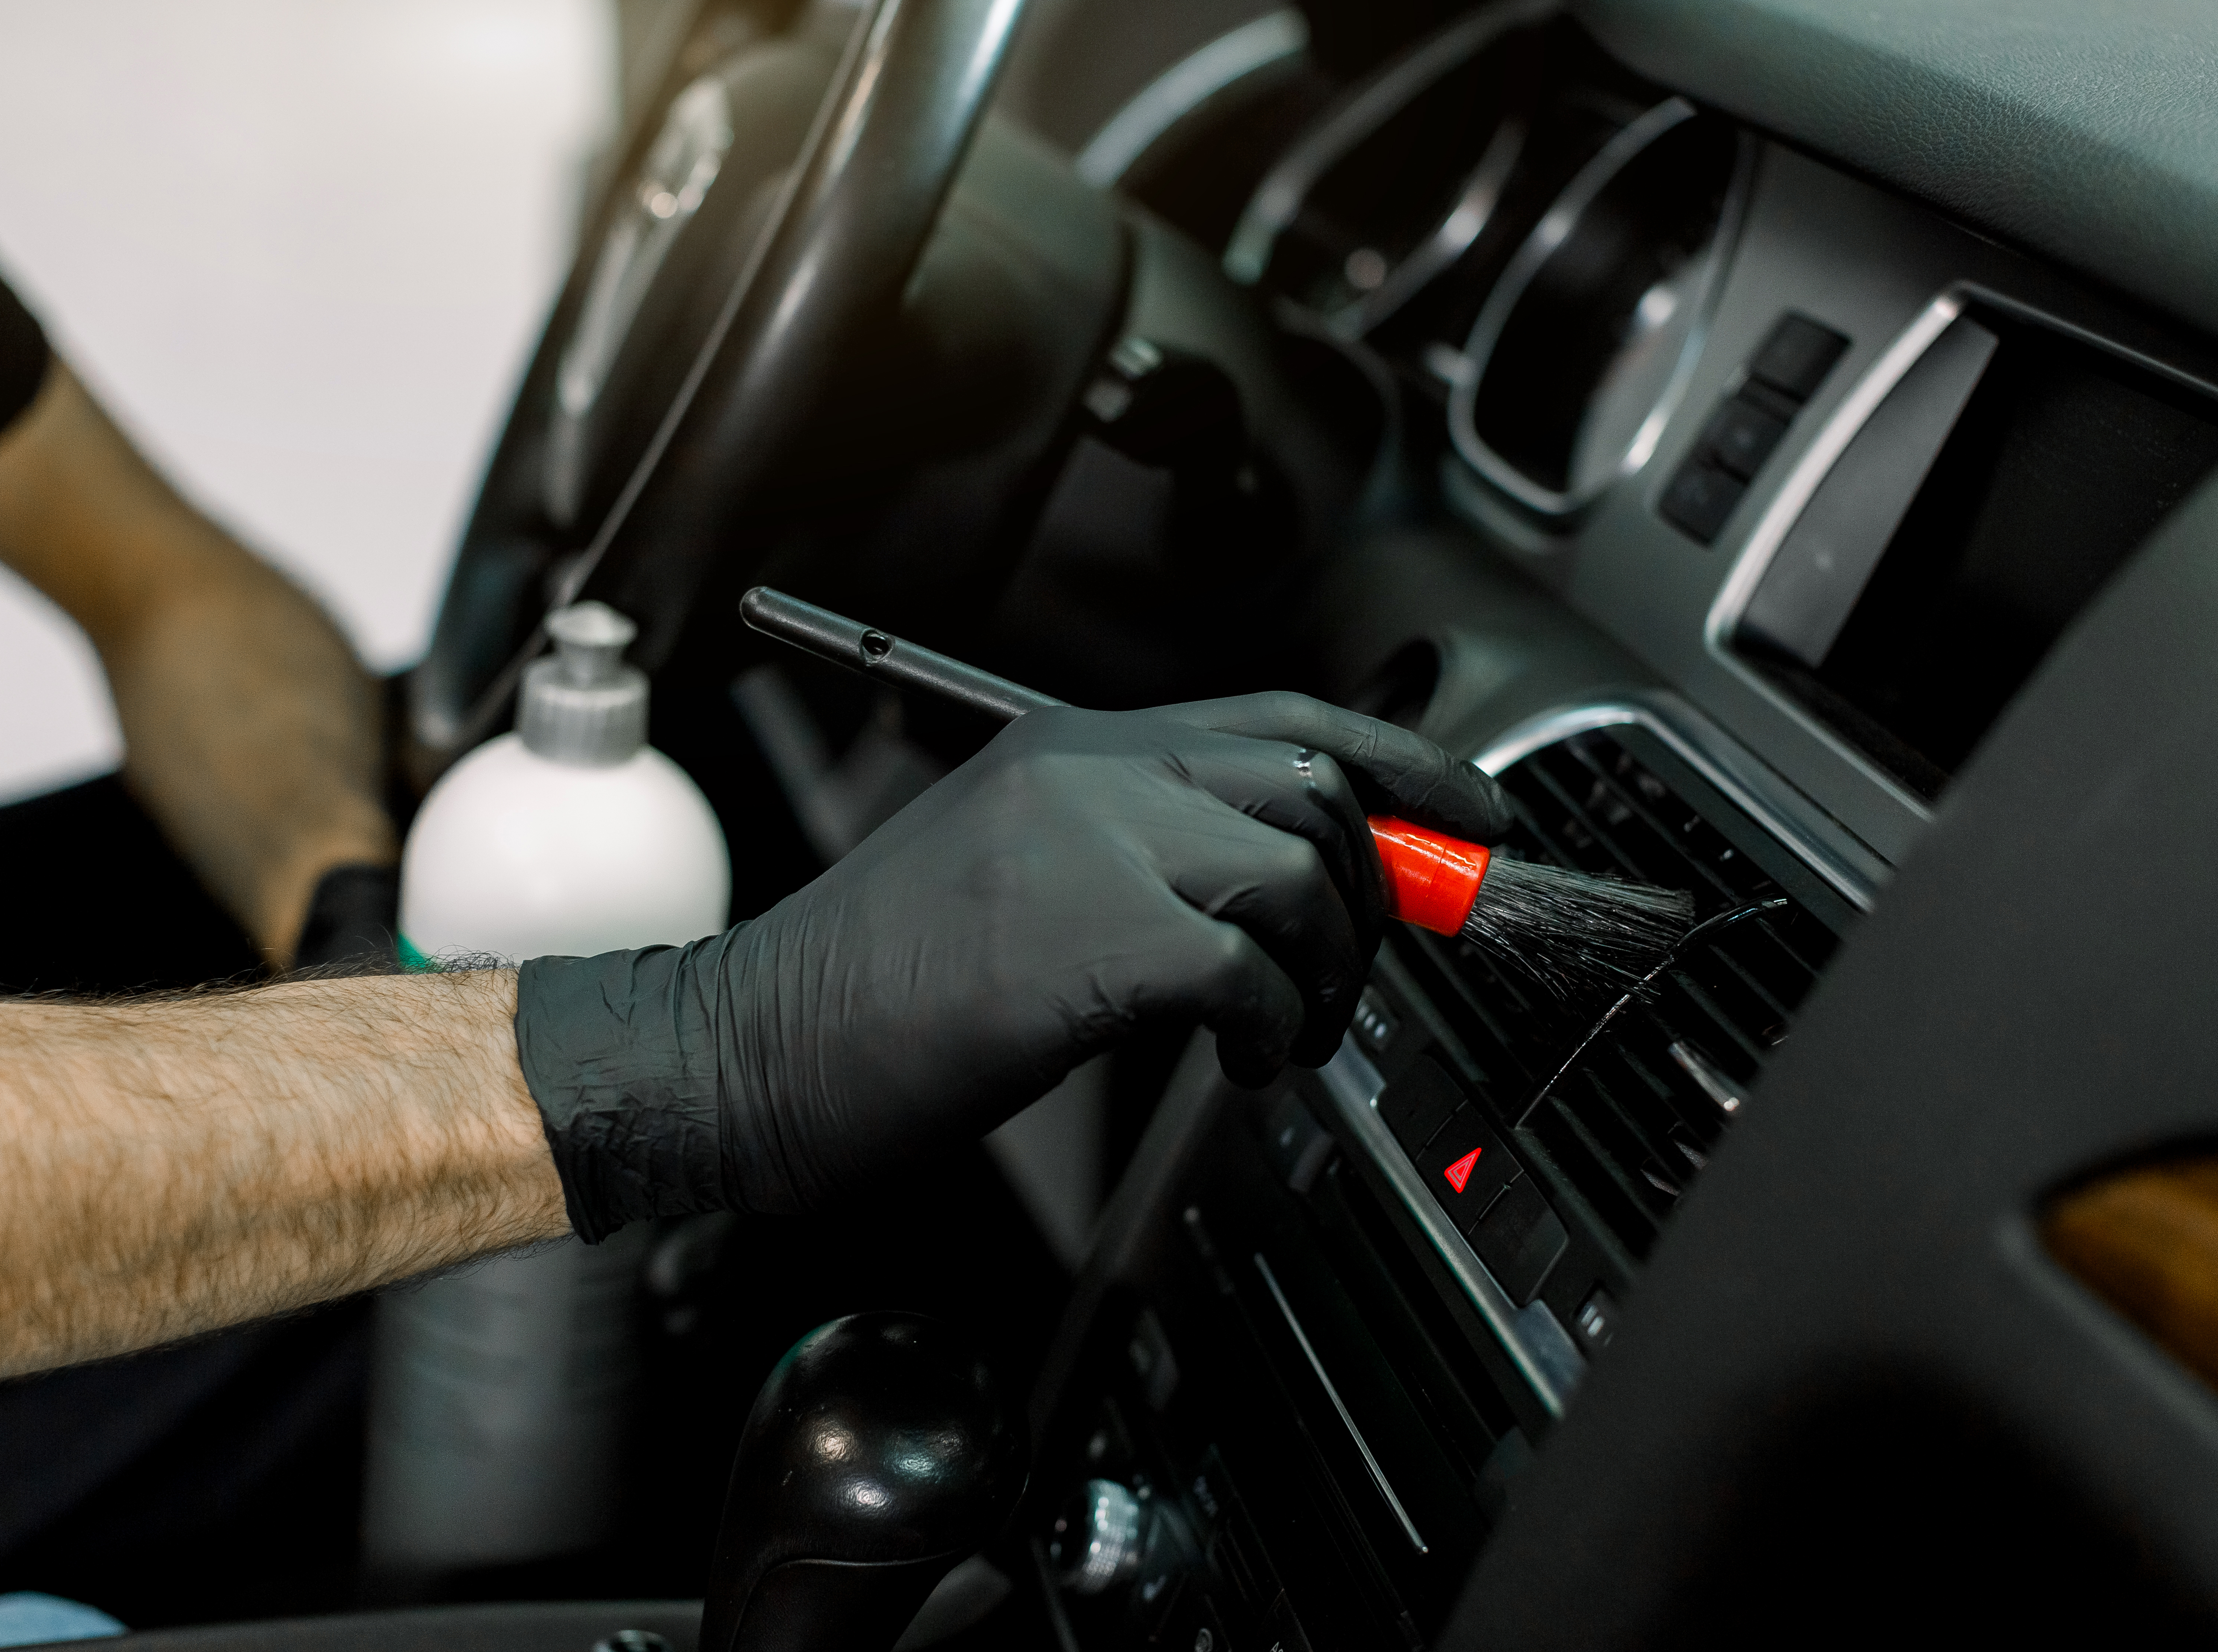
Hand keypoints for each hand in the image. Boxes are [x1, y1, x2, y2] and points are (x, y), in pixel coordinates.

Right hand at [514, 692, 1509, 1228]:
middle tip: (1355, 971)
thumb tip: (1275, 891)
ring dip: (1325, 972)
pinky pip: (1253, 970)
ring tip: (1283, 1036)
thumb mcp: (1013, 873)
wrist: (745, 1044)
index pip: (1284, 720)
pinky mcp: (1091, 938)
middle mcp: (1089, 773)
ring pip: (1300, 872)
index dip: (1403, 763)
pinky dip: (1273, 1029)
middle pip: (1315, 786)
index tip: (1472, 820)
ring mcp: (1089, 846)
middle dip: (1373, 889)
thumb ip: (1138, 853)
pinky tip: (1237, 1062)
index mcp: (1071, 747)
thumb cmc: (872, 983)